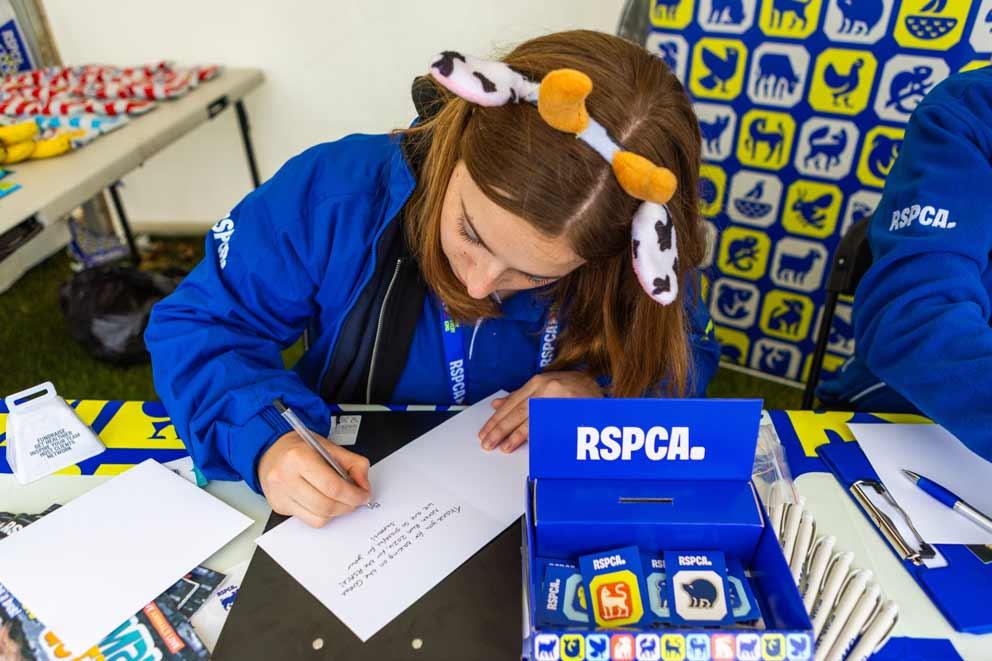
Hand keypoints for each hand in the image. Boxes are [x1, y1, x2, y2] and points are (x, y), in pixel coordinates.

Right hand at [258, 430, 371, 527]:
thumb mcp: (330, 447)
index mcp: (298, 458)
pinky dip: (323, 515)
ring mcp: (280, 494)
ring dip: (337, 513)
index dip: (353, 495)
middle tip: (357, 500)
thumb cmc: (301, 448)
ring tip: (342, 501)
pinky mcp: (279, 506)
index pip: (332, 486)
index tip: (364, 496)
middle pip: (325, 505)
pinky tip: (325, 502)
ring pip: (318, 518)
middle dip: (348, 506)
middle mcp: (285, 477)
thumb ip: (354, 464)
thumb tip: (364, 486)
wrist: (272, 450)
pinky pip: (309, 520)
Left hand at [478, 371, 602, 453]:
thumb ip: (520, 395)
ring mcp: (558, 403)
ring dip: (513, 436)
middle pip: (517, 413)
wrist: (600, 389)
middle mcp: (547, 390)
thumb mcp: (544, 385)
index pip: (512, 403)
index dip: (496, 419)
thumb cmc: (572, 387)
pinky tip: (523, 445)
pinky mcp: (568, 415)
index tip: (485, 431)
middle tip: (487, 442)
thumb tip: (497, 405)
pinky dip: (533, 438)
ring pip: (529, 422)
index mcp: (539, 382)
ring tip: (501, 446)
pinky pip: (546, 429)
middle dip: (499, 429)